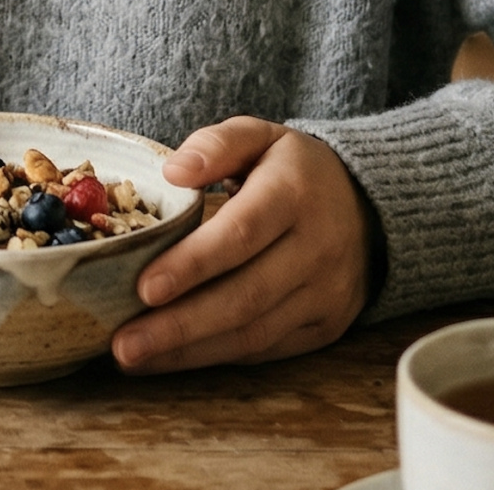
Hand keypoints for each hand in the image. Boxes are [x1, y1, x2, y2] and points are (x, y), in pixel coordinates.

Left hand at [110, 117, 376, 372]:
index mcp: (295, 194)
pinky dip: (215, 357)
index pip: (241, 234)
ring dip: (189, 350)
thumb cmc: (293, 171)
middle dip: (180, 325)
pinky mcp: (326, 326)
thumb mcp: (260, 136)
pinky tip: (171, 358)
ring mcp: (325, 293)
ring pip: (254, 333)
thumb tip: (173, 172)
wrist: (369, 208)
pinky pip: (266, 349)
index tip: (145, 288)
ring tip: (134, 356)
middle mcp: (317, 249)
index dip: (193, 265)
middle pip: (245, 296)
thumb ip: (216, 144)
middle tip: (123, 343)